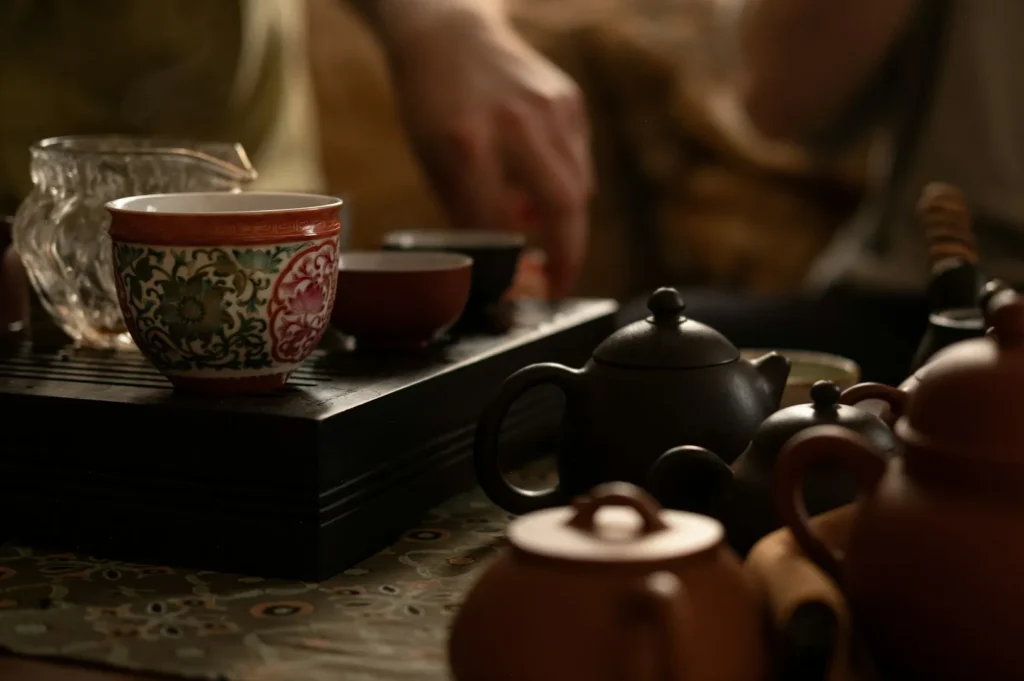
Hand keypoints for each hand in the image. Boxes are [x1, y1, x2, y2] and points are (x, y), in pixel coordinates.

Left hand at [383, 2, 592, 297]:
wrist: (449, 33)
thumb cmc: (434, 104)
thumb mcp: (434, 163)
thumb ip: (470, 214)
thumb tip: (505, 266)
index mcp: (468, 147)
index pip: (502, 227)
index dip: (518, 268)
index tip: (526, 293)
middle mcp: (517, 126)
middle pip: (564, 209)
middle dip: (570, 257)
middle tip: (560, 282)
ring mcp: (550, 110)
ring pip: (579, 188)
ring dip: (567, 221)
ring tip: (541, 229)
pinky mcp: (570, 101)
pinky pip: (580, 162)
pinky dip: (566, 184)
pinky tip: (539, 182)